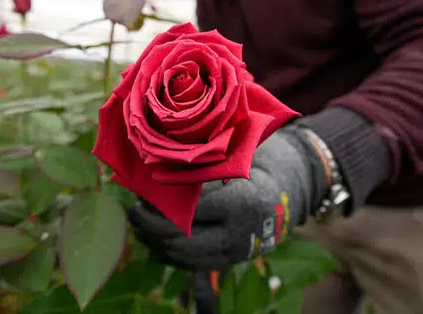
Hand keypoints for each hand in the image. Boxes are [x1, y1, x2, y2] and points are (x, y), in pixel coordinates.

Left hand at [128, 128, 324, 270]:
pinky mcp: (228, 262)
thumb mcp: (237, 158)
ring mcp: (234, 252)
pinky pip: (191, 264)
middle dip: (153, 227)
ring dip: (157, 242)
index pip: (193, 209)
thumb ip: (204, 166)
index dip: (164, 201)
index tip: (144, 189)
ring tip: (139, 223)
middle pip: (184, 239)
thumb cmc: (256, 166)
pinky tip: (153, 238)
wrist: (287, 194)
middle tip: (135, 209)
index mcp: (242, 203)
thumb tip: (160, 165)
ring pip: (184, 256)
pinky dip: (169, 253)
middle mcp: (238, 233)